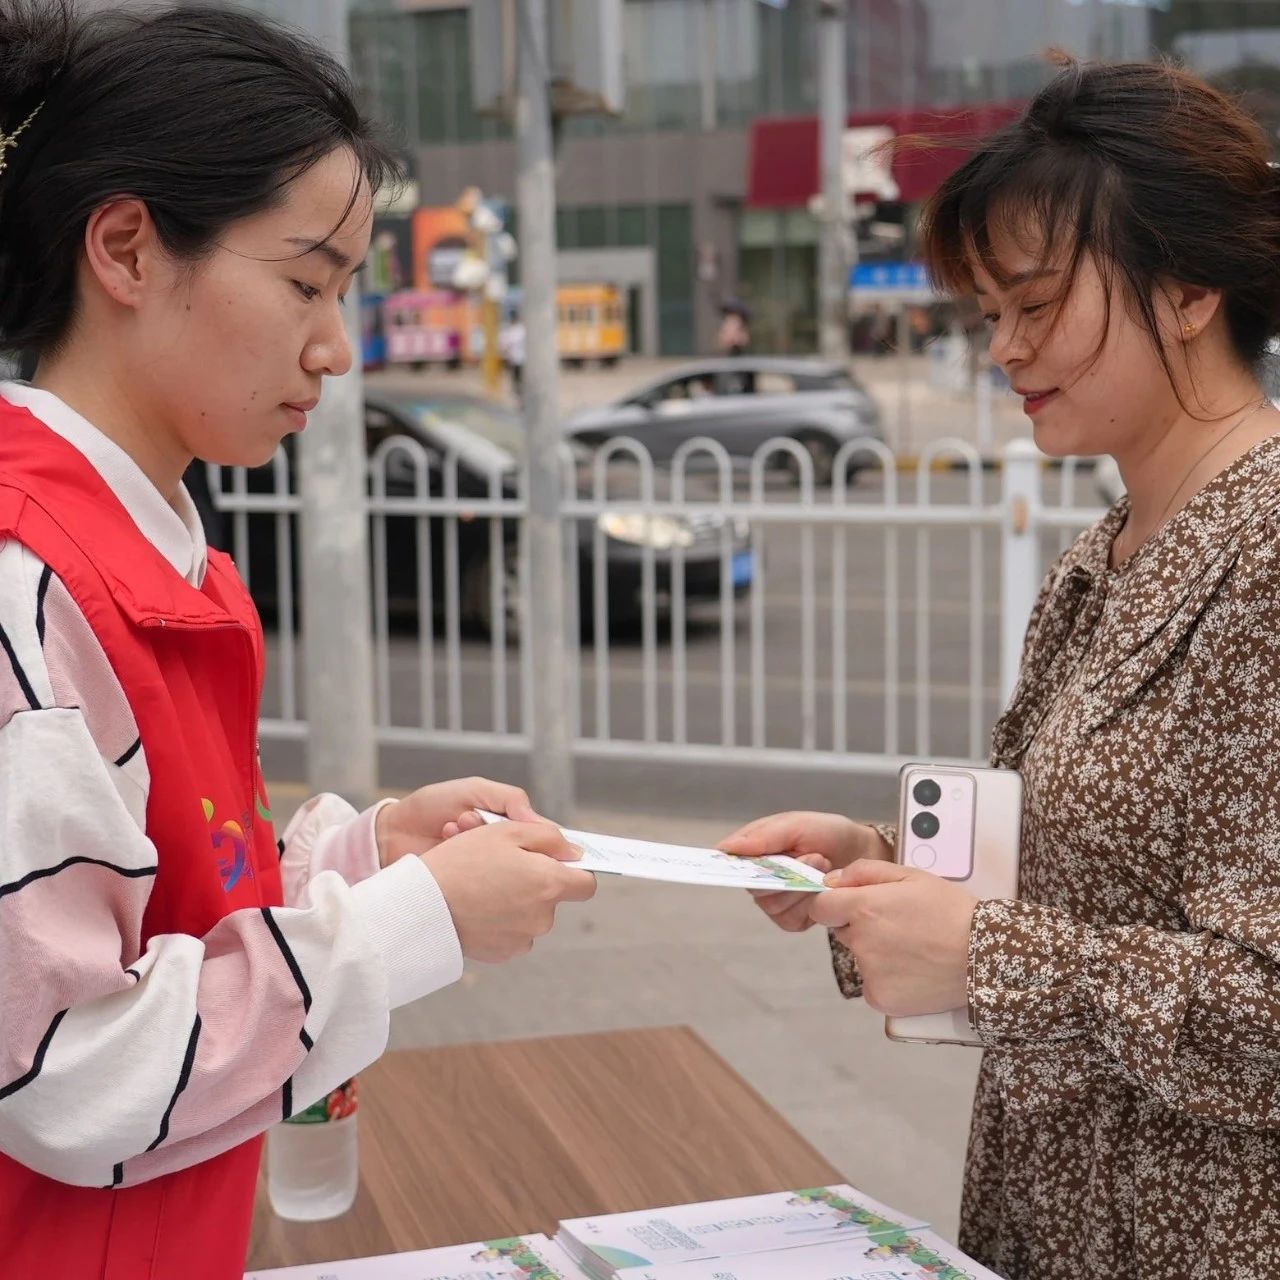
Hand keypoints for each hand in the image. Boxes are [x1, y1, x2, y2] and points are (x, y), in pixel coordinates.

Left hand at [376, 777, 544, 867]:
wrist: (391, 833)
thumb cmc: (431, 806)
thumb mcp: (473, 790)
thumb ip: (509, 799)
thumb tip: (539, 821)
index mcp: (506, 826)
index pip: (541, 838)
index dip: (545, 840)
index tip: (540, 838)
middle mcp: (499, 852)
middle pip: (525, 856)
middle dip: (500, 835)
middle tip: (469, 818)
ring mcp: (484, 873)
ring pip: (502, 867)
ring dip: (477, 842)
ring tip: (452, 825)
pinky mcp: (468, 889)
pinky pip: (480, 881)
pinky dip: (462, 857)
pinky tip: (445, 837)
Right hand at [421, 821, 596, 963]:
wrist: (422, 904)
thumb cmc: (462, 861)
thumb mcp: (506, 832)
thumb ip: (549, 837)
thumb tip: (574, 852)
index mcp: (549, 884)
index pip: (586, 883)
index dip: (573, 870)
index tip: (555, 862)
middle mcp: (543, 917)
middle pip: (554, 897)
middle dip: (537, 882)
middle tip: (504, 867)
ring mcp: (523, 939)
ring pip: (533, 915)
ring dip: (518, 902)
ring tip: (485, 886)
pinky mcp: (503, 953)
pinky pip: (513, 933)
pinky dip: (502, 921)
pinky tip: (478, 907)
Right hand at [718, 812, 892, 934]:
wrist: (861, 854)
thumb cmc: (827, 833)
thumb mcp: (797, 824)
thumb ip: (763, 835)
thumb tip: (726, 847)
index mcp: (753, 850)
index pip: (726, 863)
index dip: (725, 867)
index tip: (736, 864)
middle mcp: (759, 878)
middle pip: (752, 886)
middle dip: (785, 871)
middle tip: (813, 856)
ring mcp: (774, 901)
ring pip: (772, 903)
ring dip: (801, 886)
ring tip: (823, 866)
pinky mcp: (791, 919)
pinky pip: (789, 918)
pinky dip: (809, 903)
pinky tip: (822, 889)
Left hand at [808, 860, 977, 1015]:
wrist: (985, 956)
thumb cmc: (951, 911)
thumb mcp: (911, 876)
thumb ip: (865, 872)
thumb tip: (832, 880)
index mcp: (863, 908)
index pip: (821, 908)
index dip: (835, 905)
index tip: (852, 906)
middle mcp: (861, 942)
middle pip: (843, 932)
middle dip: (862, 927)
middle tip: (899, 926)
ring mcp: (870, 973)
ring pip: (861, 958)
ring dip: (877, 953)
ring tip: (914, 948)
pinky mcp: (881, 999)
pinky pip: (873, 984)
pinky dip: (888, 979)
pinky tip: (915, 970)